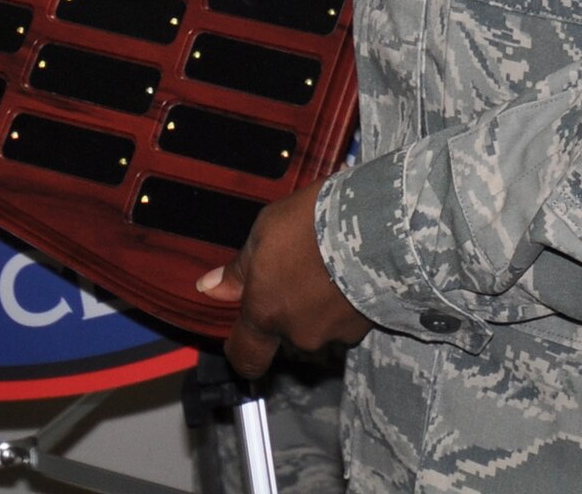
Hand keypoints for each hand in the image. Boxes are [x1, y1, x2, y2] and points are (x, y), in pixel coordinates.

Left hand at [196, 179, 371, 379]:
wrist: (373, 225)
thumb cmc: (312, 223)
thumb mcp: (264, 233)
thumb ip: (238, 270)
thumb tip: (209, 288)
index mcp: (266, 313)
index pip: (245, 357)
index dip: (243, 349)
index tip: (245, 331)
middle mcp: (298, 334)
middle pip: (287, 332)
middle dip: (292, 306)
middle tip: (300, 266)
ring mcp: (335, 333)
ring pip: (320, 324)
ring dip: (322, 302)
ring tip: (330, 261)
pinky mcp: (367, 325)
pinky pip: (349, 317)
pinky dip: (348, 300)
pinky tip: (353, 267)